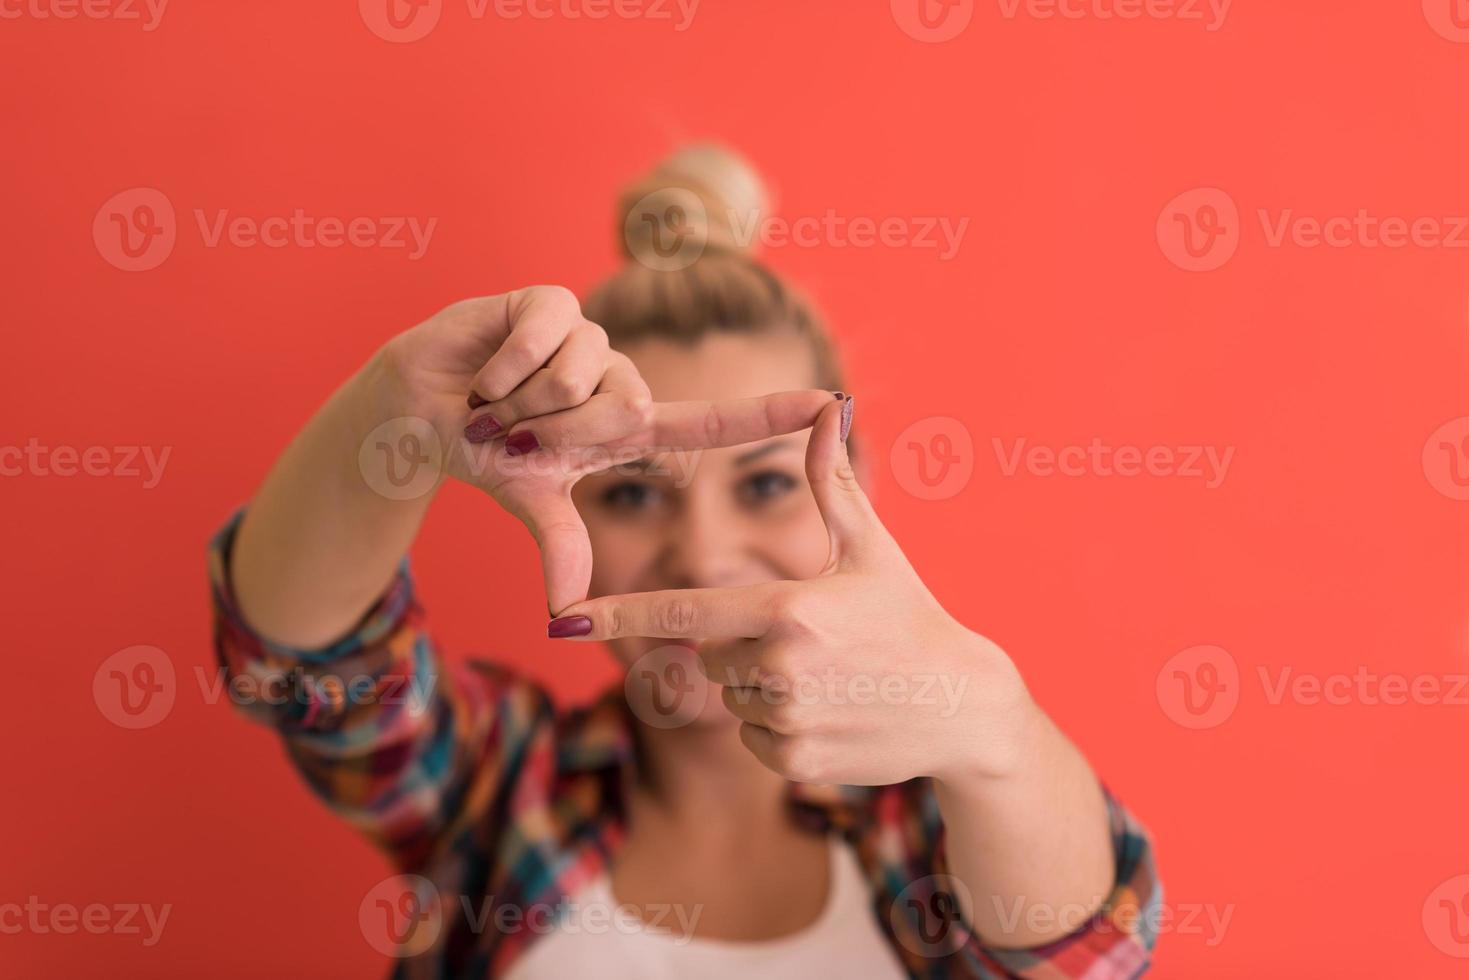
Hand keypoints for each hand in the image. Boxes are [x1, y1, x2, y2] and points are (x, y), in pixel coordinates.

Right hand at [380, 286, 836, 613]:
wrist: (418, 412)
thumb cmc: (485, 452)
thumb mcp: (530, 502)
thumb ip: (561, 545)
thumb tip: (567, 612)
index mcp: (628, 426)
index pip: (711, 423)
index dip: (771, 414)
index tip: (833, 405)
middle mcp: (617, 377)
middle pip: (627, 408)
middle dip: (558, 433)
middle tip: (515, 433)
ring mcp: (587, 336)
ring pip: (582, 375)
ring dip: (525, 401)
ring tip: (498, 400)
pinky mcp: (549, 302)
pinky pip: (547, 337)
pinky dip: (506, 366)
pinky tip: (485, 370)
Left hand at [549, 397, 1035, 785]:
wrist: (960, 705)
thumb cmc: (910, 615)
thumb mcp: (872, 548)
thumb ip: (831, 483)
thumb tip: (827, 406)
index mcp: (787, 609)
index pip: (680, 610)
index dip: (616, 613)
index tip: (564, 618)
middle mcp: (779, 667)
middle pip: (706, 653)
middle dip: (736, 644)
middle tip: (807, 641)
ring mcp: (787, 720)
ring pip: (729, 697)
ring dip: (758, 687)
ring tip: (825, 677)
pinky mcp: (796, 761)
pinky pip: (752, 740)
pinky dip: (776, 728)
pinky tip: (827, 712)